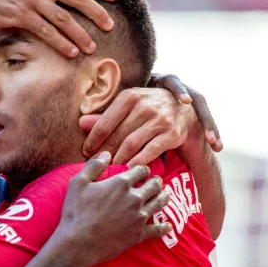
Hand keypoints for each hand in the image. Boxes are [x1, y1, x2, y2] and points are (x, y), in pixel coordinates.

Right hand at [51, 157, 170, 266]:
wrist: (78, 243)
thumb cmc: (75, 212)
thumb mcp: (78, 183)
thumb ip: (93, 166)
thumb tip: (107, 154)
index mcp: (121, 183)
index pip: (141, 170)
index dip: (142, 169)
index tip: (142, 171)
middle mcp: (135, 198)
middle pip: (154, 185)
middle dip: (156, 181)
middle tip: (156, 181)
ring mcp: (139, 217)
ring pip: (159, 203)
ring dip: (164, 197)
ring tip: (165, 195)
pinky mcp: (139, 234)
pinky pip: (157, 229)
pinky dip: (164, 227)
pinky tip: (167, 225)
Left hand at [78, 75, 221, 164]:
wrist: (185, 110)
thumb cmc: (149, 109)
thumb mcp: (128, 107)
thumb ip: (106, 116)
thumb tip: (81, 123)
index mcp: (130, 96)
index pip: (105, 122)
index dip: (93, 140)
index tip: (86, 153)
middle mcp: (145, 105)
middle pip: (117, 135)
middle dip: (104, 153)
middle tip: (96, 165)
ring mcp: (160, 119)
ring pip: (132, 144)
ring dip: (118, 159)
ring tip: (110, 169)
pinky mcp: (172, 133)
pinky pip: (150, 151)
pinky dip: (137, 162)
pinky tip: (129, 170)